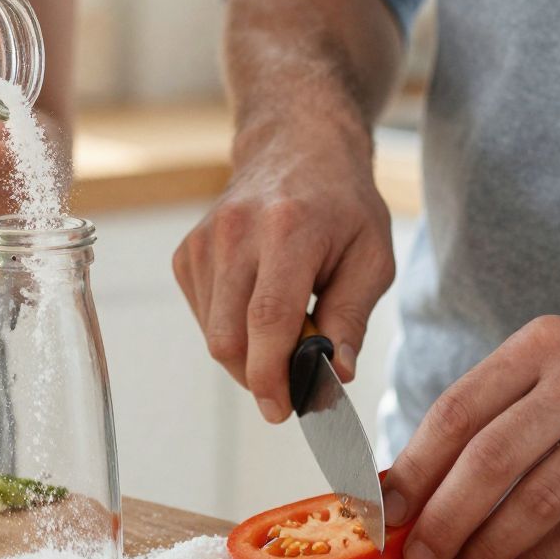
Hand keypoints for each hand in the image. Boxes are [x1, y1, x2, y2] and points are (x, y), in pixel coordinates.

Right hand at [173, 127, 394, 422]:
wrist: (297, 148)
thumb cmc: (343, 205)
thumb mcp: (372, 257)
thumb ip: (352, 317)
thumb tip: (335, 374)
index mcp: (288, 229)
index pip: (266, 319)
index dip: (271, 376)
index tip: (283, 410)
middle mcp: (235, 232)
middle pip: (229, 337)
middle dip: (260, 376)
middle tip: (296, 379)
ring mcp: (204, 241)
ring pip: (213, 334)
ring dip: (248, 354)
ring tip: (287, 329)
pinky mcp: (187, 253)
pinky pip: (204, 317)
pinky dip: (232, 330)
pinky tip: (259, 307)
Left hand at [380, 301, 559, 558]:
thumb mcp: (558, 356)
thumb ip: (497, 406)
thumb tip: (416, 477)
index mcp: (540, 345)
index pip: (459, 410)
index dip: (415, 466)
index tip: (385, 510)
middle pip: (491, 458)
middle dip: (445, 518)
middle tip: (419, 558)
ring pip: (539, 500)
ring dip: (490, 548)